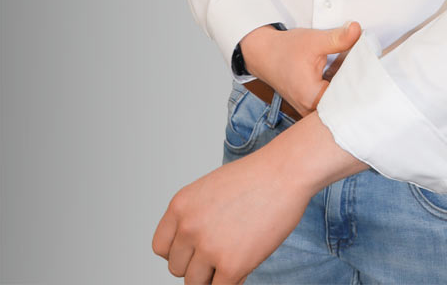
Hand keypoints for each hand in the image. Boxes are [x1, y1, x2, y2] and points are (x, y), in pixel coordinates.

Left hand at [152, 111, 367, 283]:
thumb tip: (192, 251)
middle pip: (178, 268)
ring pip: (195, 284)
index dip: (180, 251)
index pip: (161, 247)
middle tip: (222, 248)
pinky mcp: (231, 265)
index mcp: (180, 206)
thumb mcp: (210, 189)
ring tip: (235, 254)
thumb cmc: (256, 178)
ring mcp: (209, 248)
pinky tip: (246, 262)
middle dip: (198, 263)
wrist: (285, 172)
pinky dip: (233, 280)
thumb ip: (195, 218)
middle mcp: (189, 227)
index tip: (195, 248)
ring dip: (213, 275)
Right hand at [239, 21, 360, 116]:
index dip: (363, 84)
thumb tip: (358, 31)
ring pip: (338, 102)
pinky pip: (331, 99)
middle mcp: (311, 110)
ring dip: (348, 85)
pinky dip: (339, 86)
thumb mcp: (314, 41)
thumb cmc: (285, 49)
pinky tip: (345, 72)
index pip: (348, 98)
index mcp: (312, 98)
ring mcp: (310, 110)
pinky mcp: (311, 104)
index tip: (374, 70)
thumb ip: (338, 38)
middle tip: (370, 67)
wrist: (263, 53)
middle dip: (358, 85)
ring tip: (359, 68)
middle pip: (345, 103)